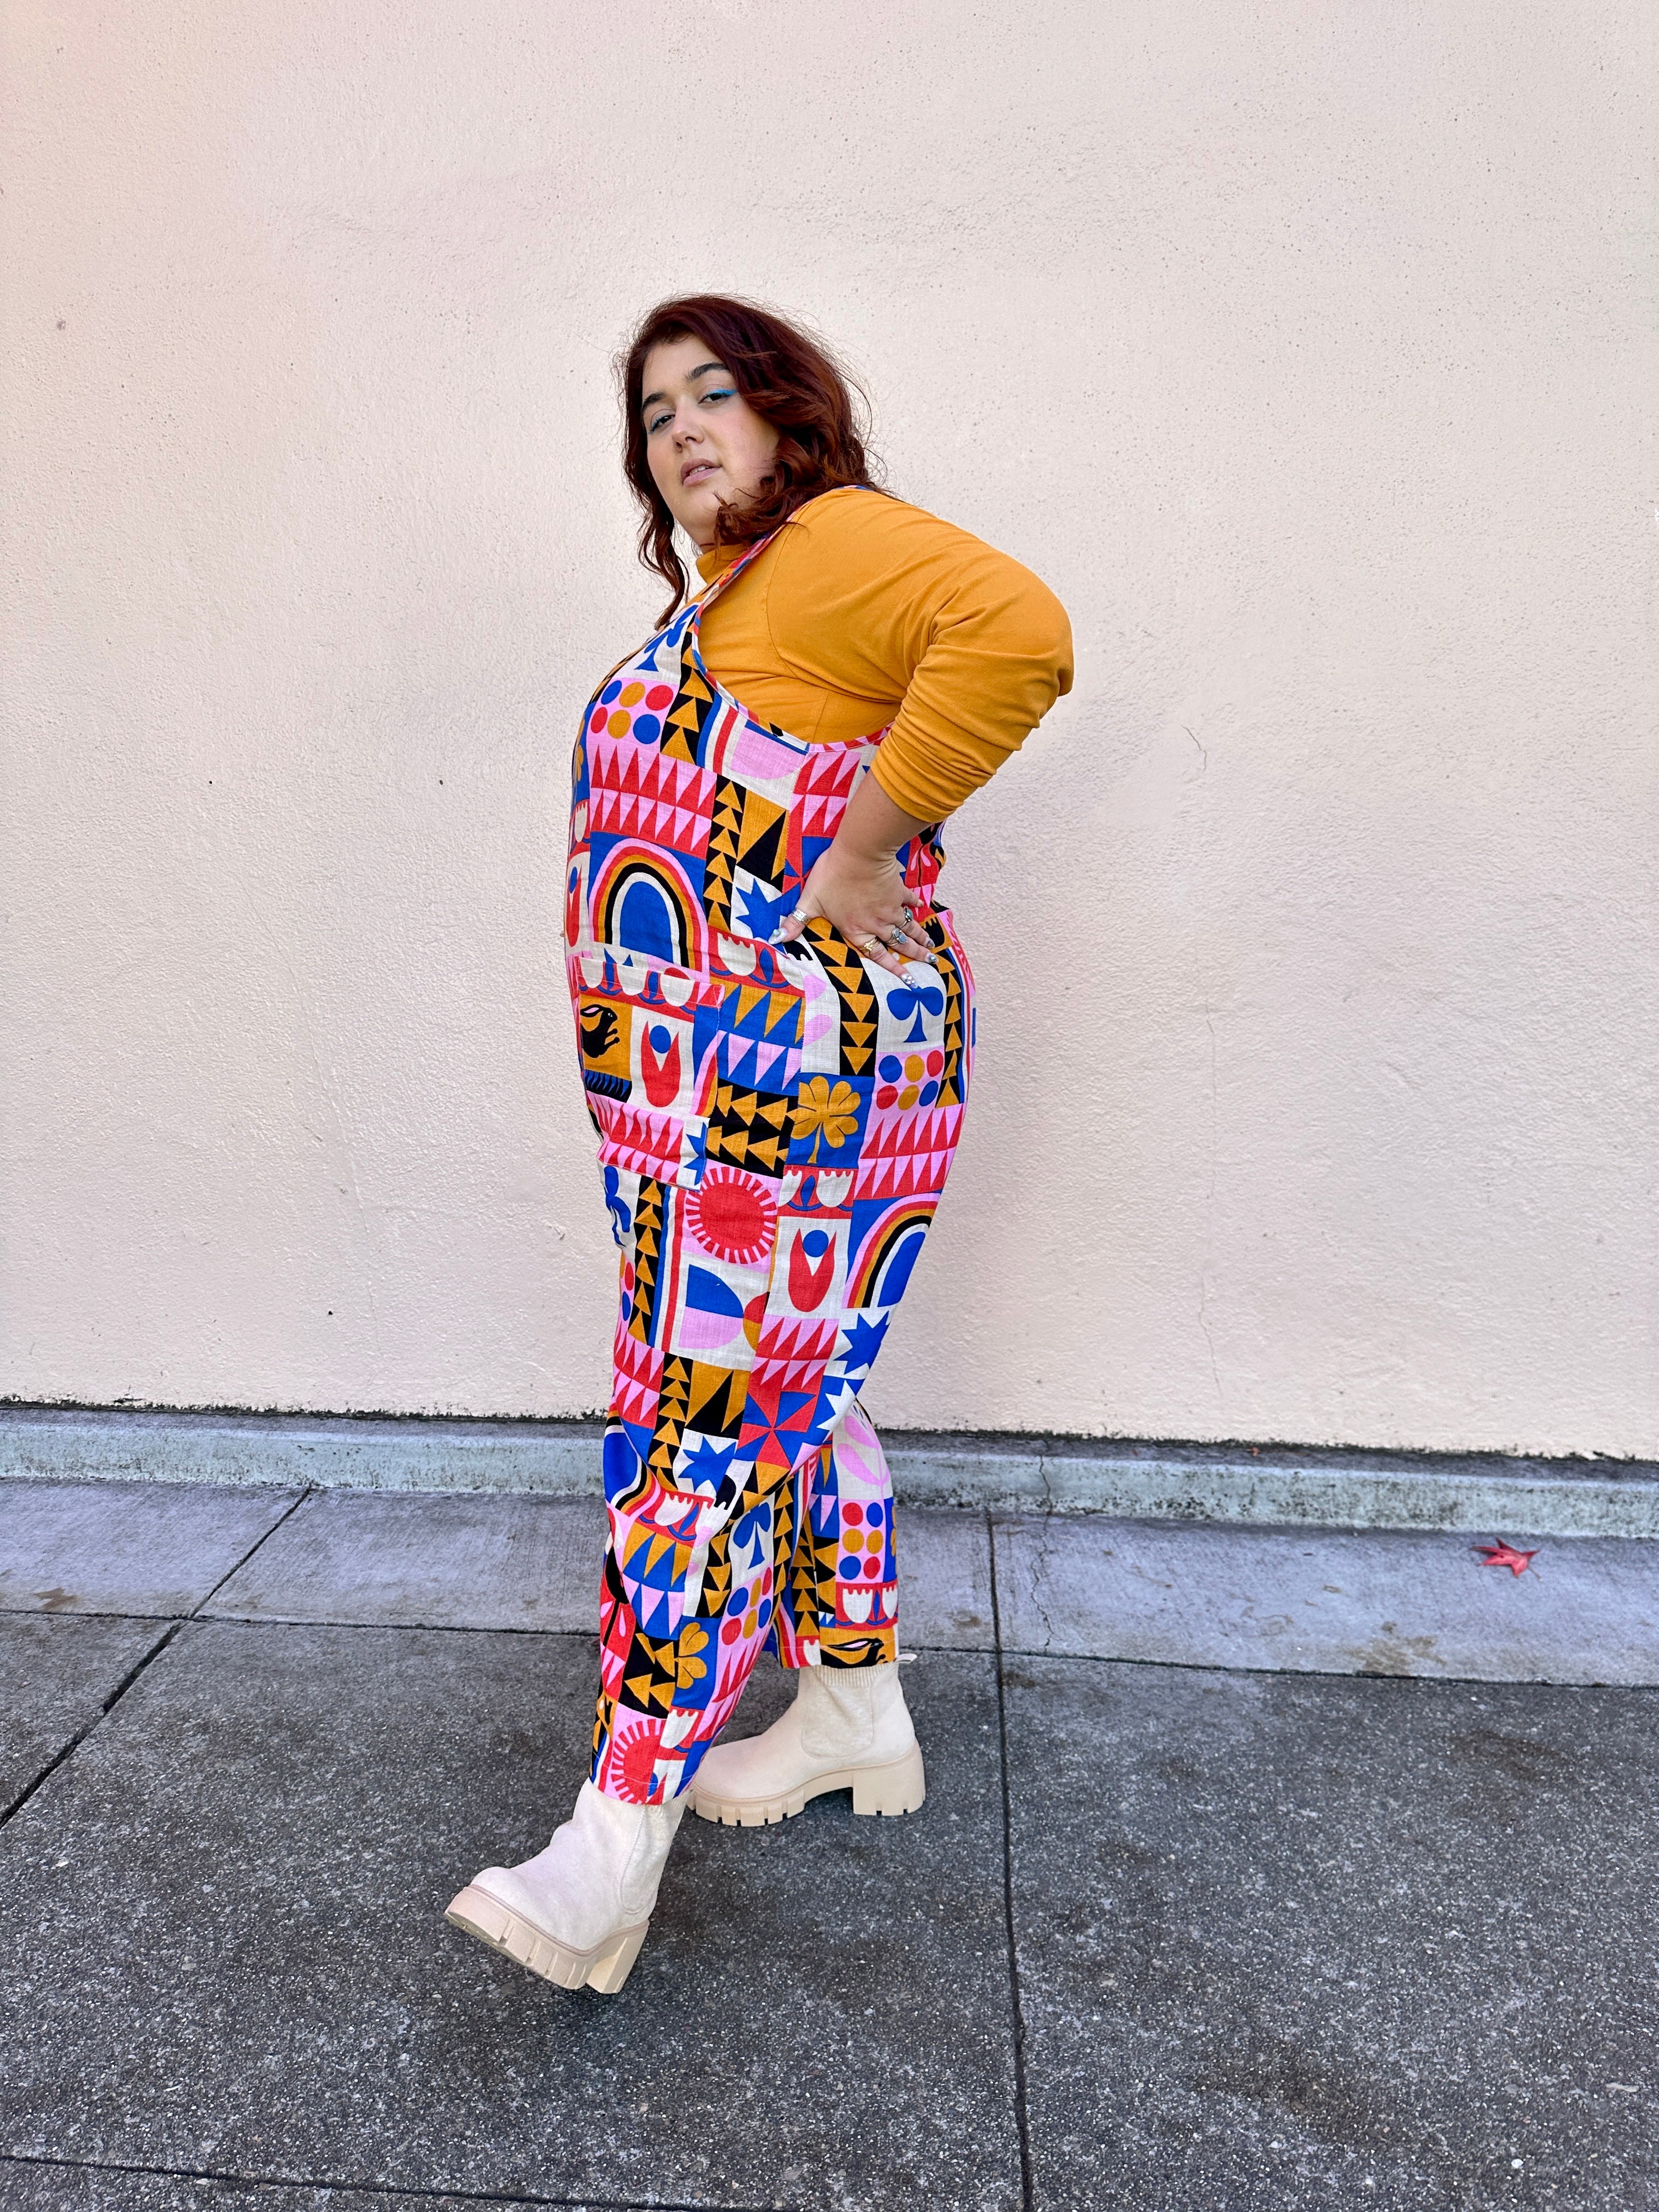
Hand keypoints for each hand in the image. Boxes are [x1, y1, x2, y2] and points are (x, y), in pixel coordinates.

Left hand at [774, 841, 935, 977]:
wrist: (860, 852)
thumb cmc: (833, 876)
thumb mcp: (810, 900)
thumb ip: (797, 921)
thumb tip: (778, 939)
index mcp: (856, 929)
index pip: (876, 955)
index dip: (894, 969)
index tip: (910, 980)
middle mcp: (877, 923)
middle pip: (898, 944)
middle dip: (915, 955)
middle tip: (930, 963)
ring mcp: (890, 907)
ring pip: (908, 926)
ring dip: (920, 937)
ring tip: (932, 947)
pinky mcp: (898, 889)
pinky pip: (910, 901)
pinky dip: (917, 906)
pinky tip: (923, 909)